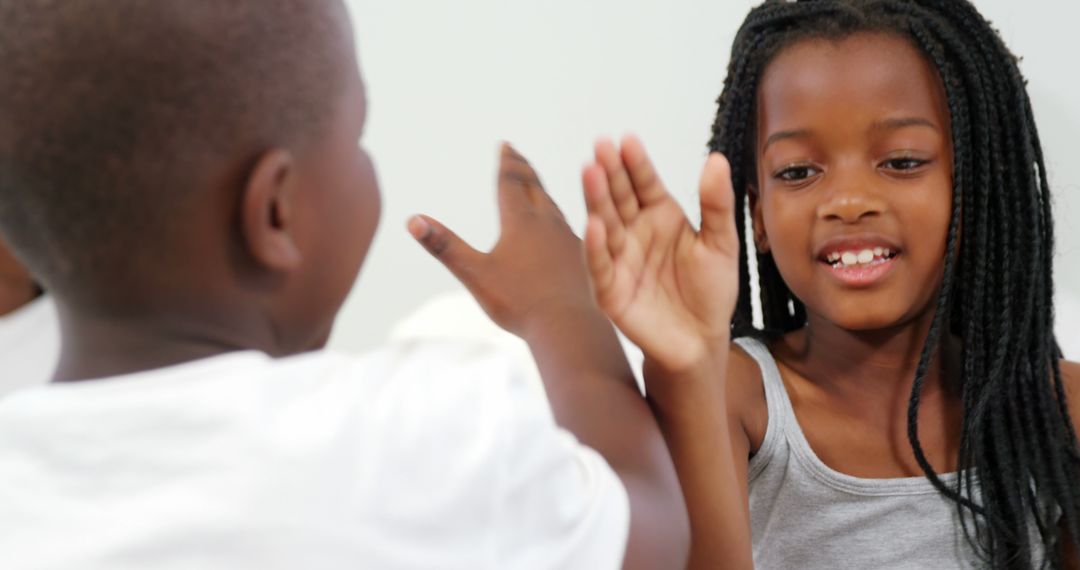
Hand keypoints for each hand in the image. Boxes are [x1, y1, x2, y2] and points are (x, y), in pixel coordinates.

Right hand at [409, 143, 593, 336]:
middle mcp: (548, 224)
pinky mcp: (582, 260)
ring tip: (536, 189)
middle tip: (517, 155)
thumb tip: (412, 220)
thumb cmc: (519, 302)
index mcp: (520, 222)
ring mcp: (569, 241)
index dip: (507, 163)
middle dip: (524, 171)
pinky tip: (561, 234)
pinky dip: (560, 222)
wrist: (569, 327)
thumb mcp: (475, 274)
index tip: (506, 145)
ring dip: (542, 194)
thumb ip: (444, 246)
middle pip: (535, 188)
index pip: (511, 183)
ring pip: (554, 209)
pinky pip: (571, 231)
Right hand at [583, 135, 738, 371]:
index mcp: (660, 216)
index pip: (644, 183)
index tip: (627, 140)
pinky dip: (595, 247)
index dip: (635, 163)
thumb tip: (716, 159)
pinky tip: (594, 225)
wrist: (703, 340)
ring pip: (605, 224)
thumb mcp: (721, 243)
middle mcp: (634, 233)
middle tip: (601, 147)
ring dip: (596, 200)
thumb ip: (716, 204)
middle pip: (619, 197)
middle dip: (609, 173)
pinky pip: (600, 266)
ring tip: (590, 173)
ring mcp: (619, 260)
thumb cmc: (711, 291)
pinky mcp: (610, 291)